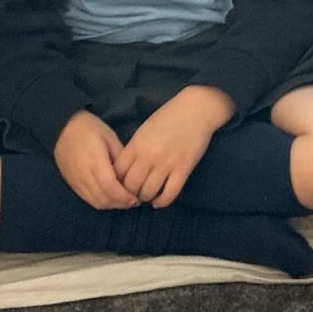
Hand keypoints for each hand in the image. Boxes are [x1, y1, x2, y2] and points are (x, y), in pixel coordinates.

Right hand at [54, 110, 138, 209]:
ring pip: (95, 202)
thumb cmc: (88, 128)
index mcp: (94, 161)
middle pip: (103, 198)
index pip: (109, 186)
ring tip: (124, 201)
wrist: (61, 128)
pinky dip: (101, 202)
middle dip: (120, 203)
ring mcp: (76, 182)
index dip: (123, 196)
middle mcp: (84, 175)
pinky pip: (87, 199)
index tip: (136, 198)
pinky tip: (110, 198)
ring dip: (111, 205)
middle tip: (134, 201)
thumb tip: (131, 173)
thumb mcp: (109, 136)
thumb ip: (120, 155)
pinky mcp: (72, 184)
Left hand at [115, 86, 232, 207]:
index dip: (117, 182)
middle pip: (131, 186)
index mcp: (136, 145)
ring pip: (148, 192)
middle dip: (130, 193)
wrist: (196, 110)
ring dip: (146, 197)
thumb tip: (126, 170)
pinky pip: (169, 194)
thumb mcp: (144, 130)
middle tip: (134, 193)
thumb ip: (134, 149)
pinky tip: (159, 201)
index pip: (118, 172)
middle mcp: (148, 156)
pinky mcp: (183, 170)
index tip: (121, 184)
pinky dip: (162, 202)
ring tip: (147, 195)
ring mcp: (166, 164)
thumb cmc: (168, 116)